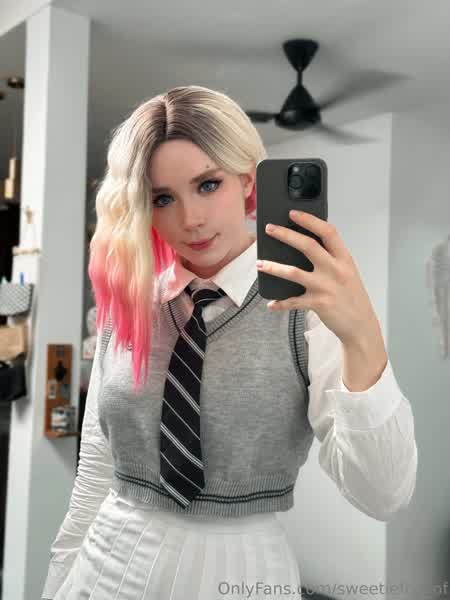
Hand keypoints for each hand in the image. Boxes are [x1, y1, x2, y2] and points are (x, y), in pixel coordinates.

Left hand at [256, 209, 380, 345]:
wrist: (360, 324)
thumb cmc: (351, 296)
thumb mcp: (347, 271)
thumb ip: (331, 258)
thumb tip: (302, 243)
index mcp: (344, 259)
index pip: (328, 232)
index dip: (309, 220)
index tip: (293, 213)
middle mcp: (336, 270)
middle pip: (308, 246)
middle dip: (285, 235)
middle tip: (269, 229)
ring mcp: (327, 287)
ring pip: (294, 272)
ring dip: (274, 267)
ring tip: (260, 264)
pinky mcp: (319, 303)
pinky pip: (293, 301)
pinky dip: (280, 303)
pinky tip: (271, 303)